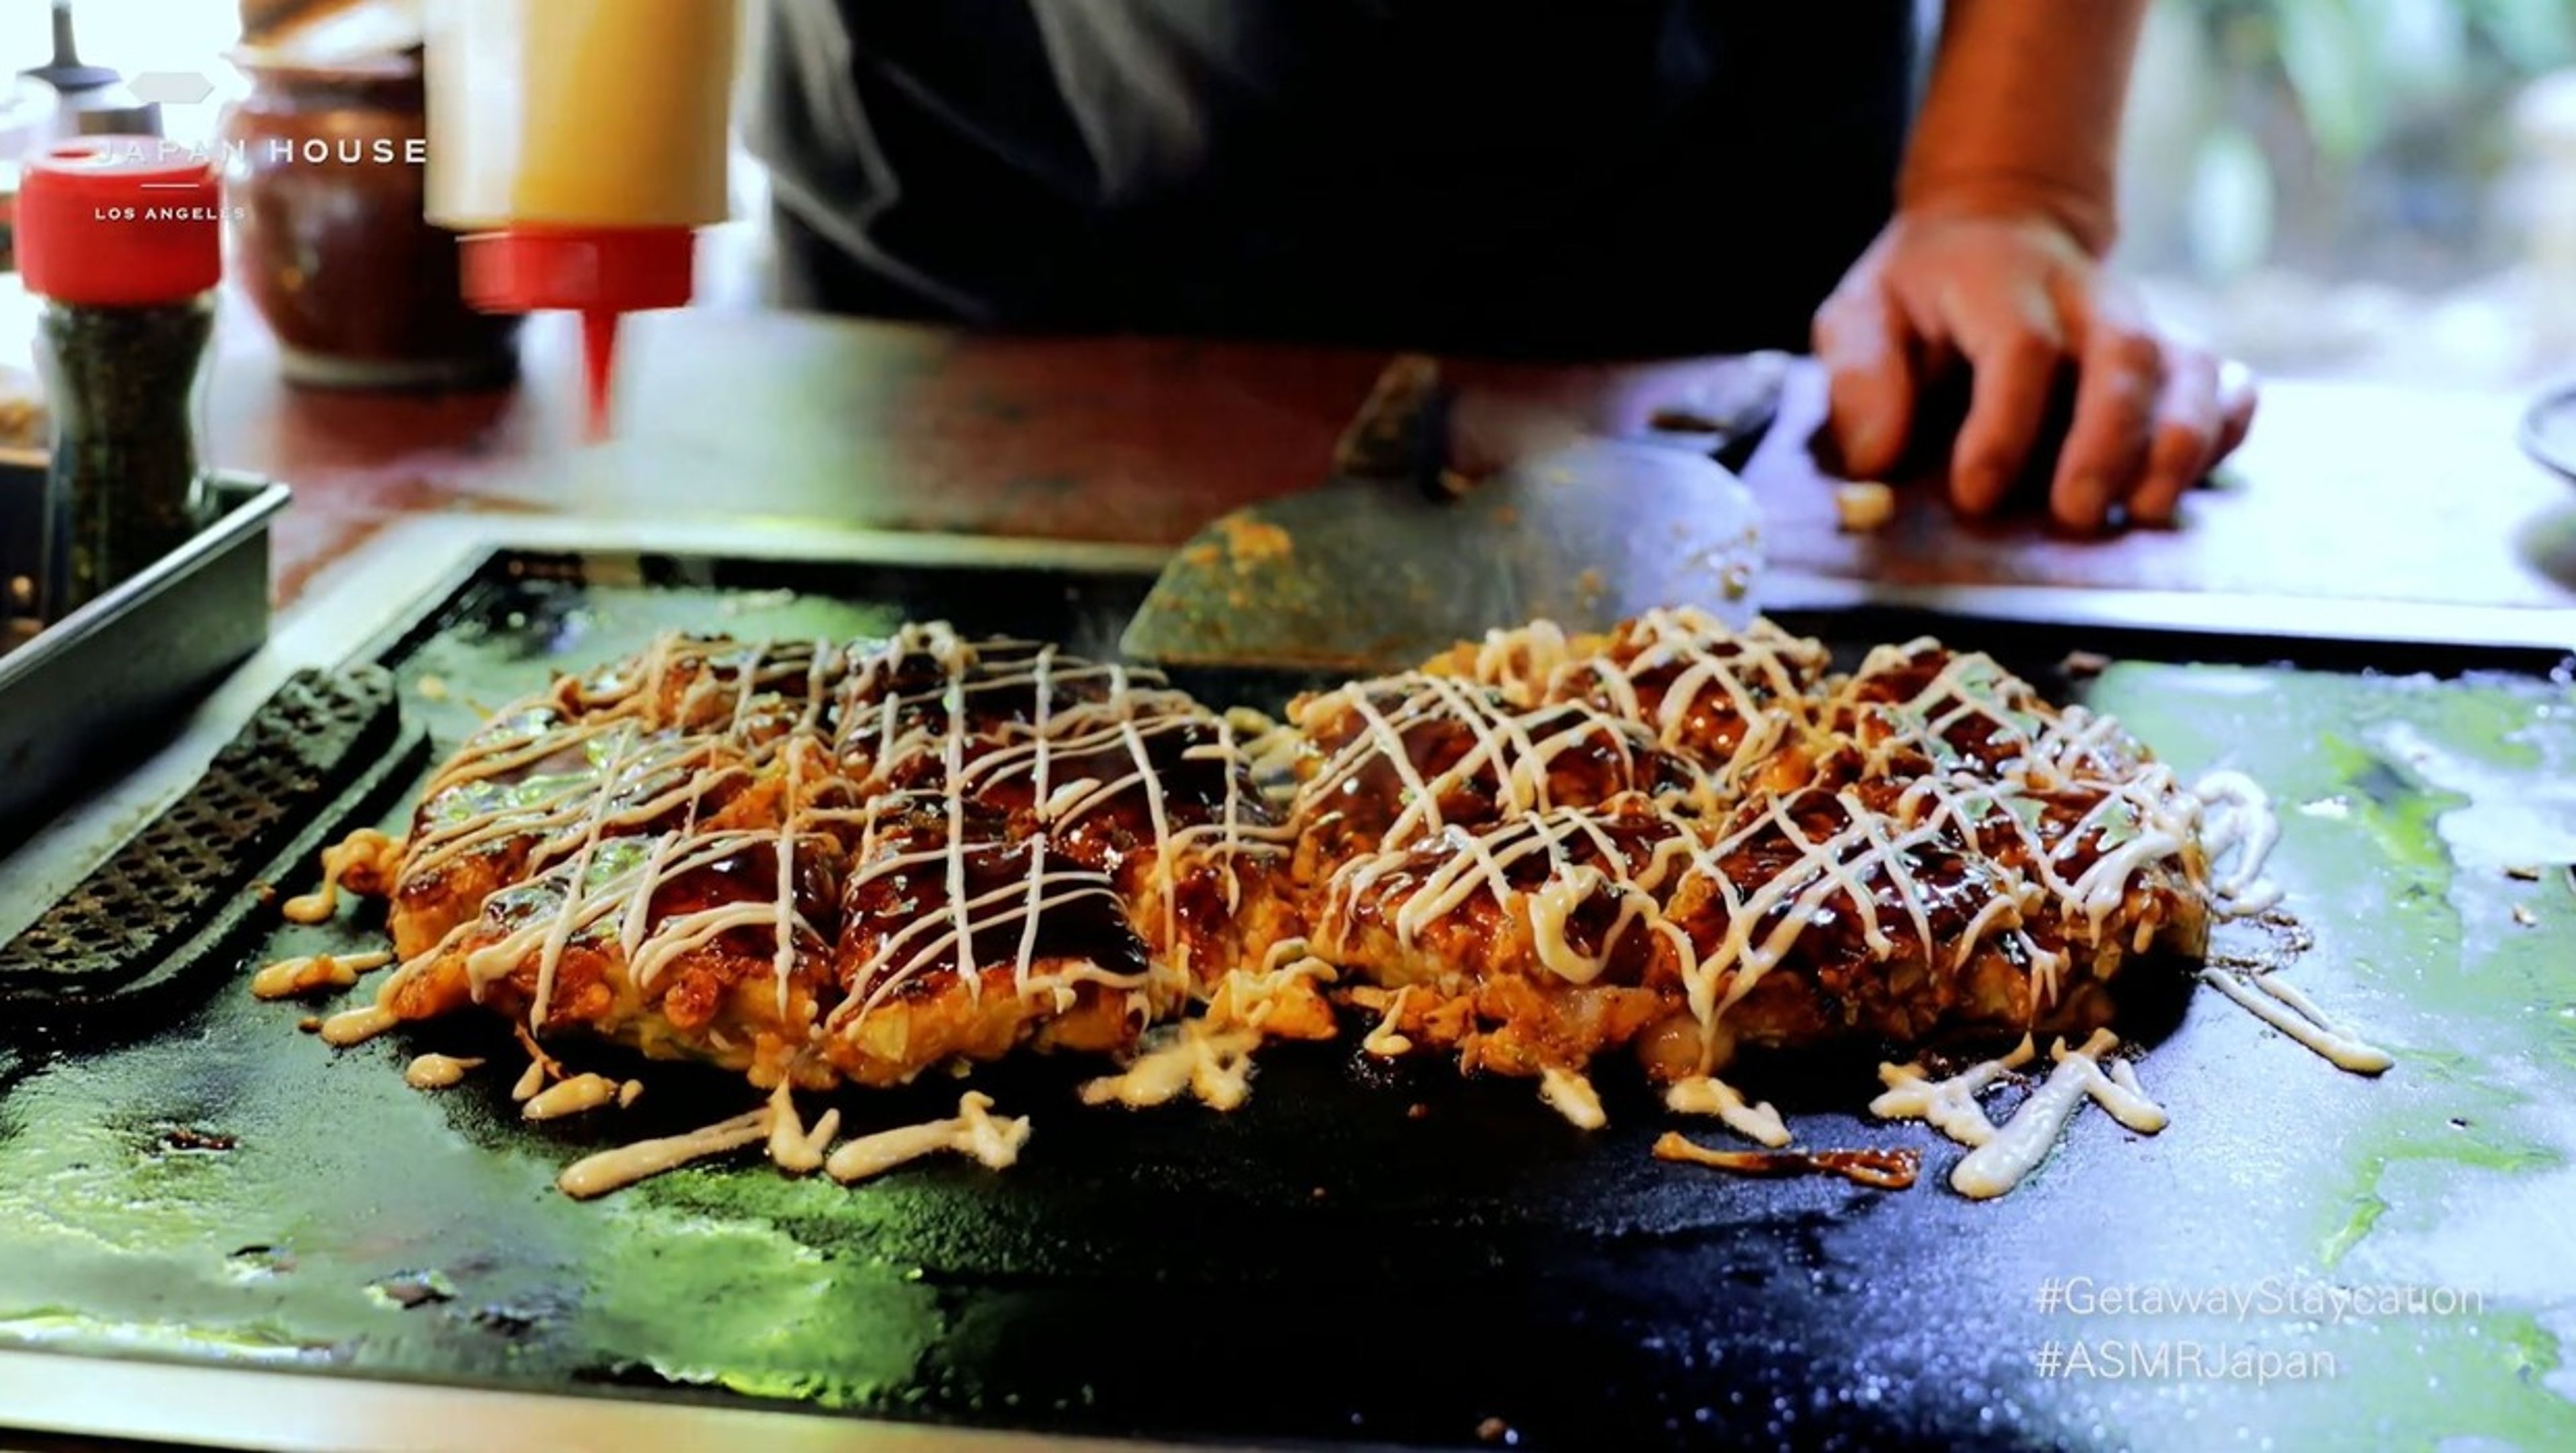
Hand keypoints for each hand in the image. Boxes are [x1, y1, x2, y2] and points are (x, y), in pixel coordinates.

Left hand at [1812, 210, 2256, 531]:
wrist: (1997, 223)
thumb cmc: (1918, 291)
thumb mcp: (1860, 312)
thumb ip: (1859, 373)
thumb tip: (1876, 457)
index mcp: (2000, 283)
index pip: (2019, 348)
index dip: (2003, 425)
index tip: (1975, 495)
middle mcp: (2084, 298)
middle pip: (2122, 354)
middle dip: (2106, 441)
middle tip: (2075, 515)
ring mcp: (2140, 323)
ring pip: (2188, 367)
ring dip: (2181, 440)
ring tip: (2149, 511)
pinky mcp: (2174, 354)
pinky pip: (2227, 381)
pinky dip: (2228, 426)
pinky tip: (2200, 478)